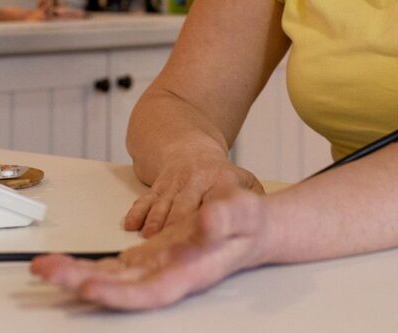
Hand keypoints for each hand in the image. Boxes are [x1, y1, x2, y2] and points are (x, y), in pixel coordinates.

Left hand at [32, 188, 270, 309]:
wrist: (251, 229)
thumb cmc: (250, 224)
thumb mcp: (244, 211)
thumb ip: (226, 217)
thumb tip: (206, 221)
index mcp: (190, 271)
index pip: (151, 290)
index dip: (120, 294)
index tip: (90, 288)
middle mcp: (166, 275)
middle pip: (119, 287)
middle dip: (81, 282)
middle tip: (47, 272)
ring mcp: (153, 268)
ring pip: (109, 278)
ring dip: (75, 275)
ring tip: (42, 268)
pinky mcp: (145, 259)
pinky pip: (110, 267)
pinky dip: (86, 266)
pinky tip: (63, 265)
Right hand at [124, 152, 264, 236]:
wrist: (187, 147)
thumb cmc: (218, 174)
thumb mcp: (243, 180)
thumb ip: (255, 198)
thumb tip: (266, 219)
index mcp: (219, 180)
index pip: (215, 202)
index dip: (208, 219)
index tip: (205, 236)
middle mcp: (194, 181)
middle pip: (184, 207)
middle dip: (177, 227)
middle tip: (172, 250)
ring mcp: (173, 184)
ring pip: (163, 205)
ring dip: (155, 223)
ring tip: (150, 241)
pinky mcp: (156, 188)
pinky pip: (144, 200)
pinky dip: (137, 213)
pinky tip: (131, 226)